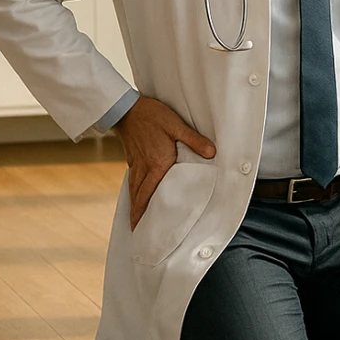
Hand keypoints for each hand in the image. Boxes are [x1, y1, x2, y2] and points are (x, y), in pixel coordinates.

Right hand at [114, 95, 215, 228]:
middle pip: (139, 198)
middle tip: (137, 233)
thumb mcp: (176, 125)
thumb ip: (194, 140)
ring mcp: (136, 165)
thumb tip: (212, 153)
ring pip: (134, 191)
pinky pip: (132, 182)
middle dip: (137, 216)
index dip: (144, 213)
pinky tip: (136, 197)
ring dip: (135, 207)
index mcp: (156, 164)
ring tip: (135, 221)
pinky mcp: (133, 159)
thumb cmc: (152, 115)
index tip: (140, 229)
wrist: (128, 107)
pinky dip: (133, 194)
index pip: (149, 195)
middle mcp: (145, 169)